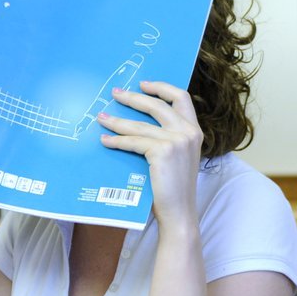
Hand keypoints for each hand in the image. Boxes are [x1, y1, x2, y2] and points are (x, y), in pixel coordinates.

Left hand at [97, 81, 202, 225]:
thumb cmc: (173, 187)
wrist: (179, 212)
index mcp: (195, 130)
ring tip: (101, 118)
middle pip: (157, 105)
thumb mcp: (176, 156)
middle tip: (115, 93)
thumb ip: (167, 138)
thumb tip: (138, 123)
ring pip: (139, 125)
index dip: (161, 87)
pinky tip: (105, 141)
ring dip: (116, 120)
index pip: (182, 97)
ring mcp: (177, 141)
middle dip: (133, 97)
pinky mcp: (162, 151)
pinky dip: (116, 141)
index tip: (143, 83)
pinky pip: (133, 142)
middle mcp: (189, 132)